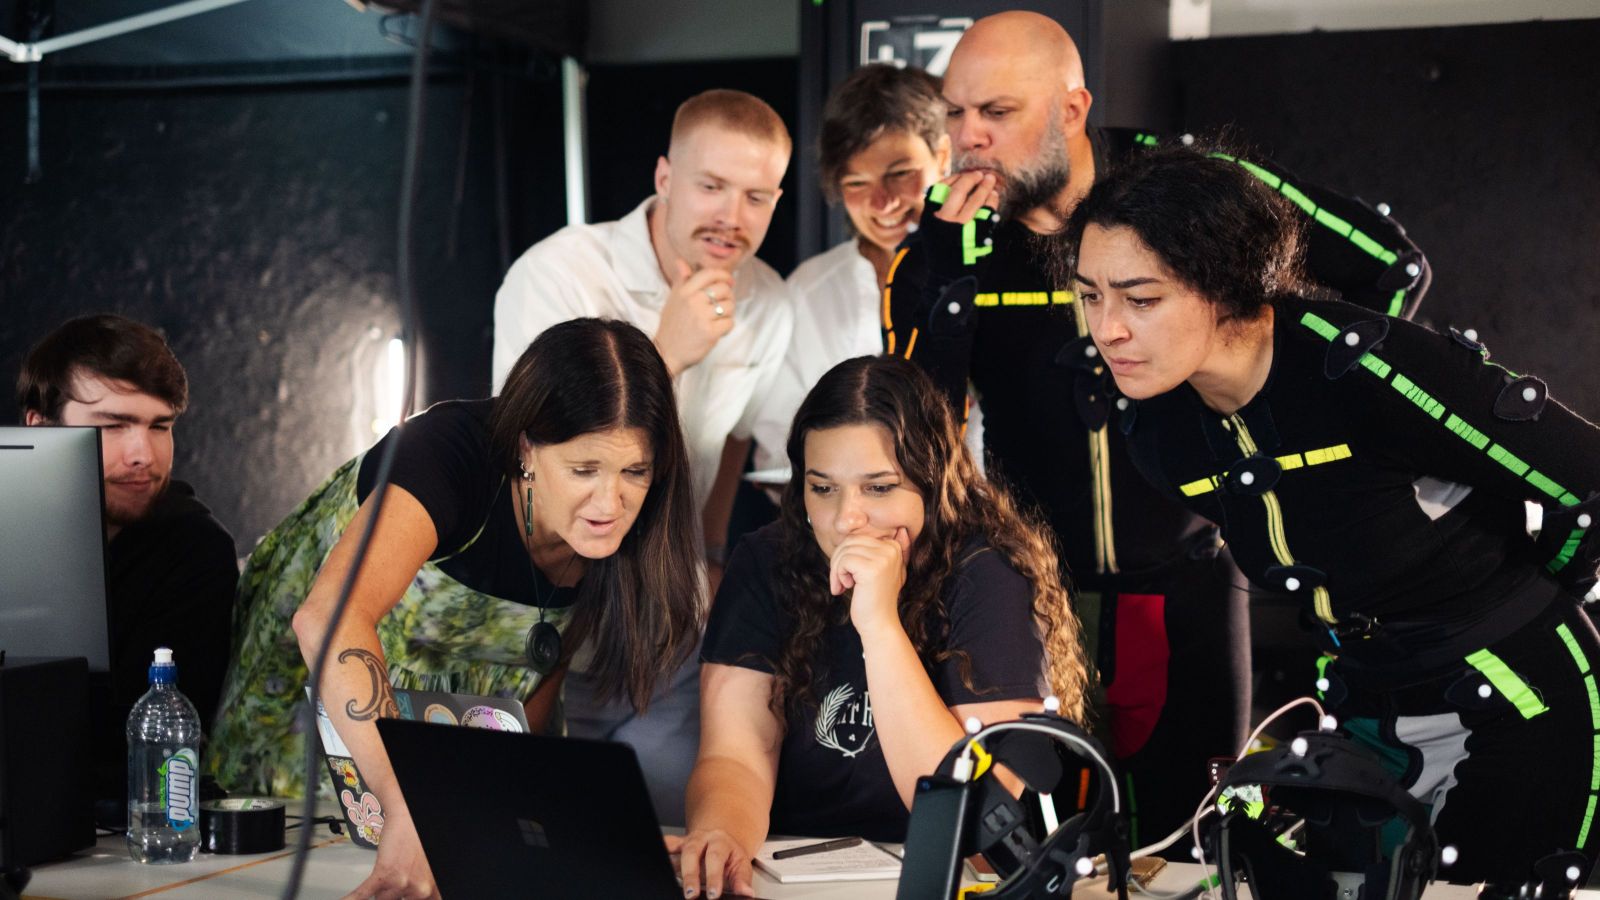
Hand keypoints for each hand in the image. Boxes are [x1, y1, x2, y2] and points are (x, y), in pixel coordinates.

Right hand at [341, 811, 437, 899]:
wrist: (408, 817)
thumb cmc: (417, 837)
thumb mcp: (427, 868)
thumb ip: (423, 884)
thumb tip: (415, 893)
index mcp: (432, 886)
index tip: (401, 898)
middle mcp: (420, 888)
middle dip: (392, 894)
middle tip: (391, 882)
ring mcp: (402, 883)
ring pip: (382, 899)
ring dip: (378, 890)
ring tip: (381, 875)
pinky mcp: (384, 875)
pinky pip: (363, 894)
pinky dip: (352, 898)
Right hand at [655, 259, 736, 375]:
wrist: (667, 353)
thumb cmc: (671, 326)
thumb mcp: (673, 300)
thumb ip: (680, 280)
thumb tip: (681, 261)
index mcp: (684, 291)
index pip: (709, 274)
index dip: (723, 275)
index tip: (729, 281)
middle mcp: (693, 301)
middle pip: (724, 289)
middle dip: (728, 297)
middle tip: (722, 305)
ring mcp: (702, 317)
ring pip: (729, 306)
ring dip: (728, 314)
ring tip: (717, 320)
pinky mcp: (710, 332)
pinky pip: (729, 323)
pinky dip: (727, 327)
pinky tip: (717, 331)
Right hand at [668, 829, 754, 898]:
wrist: (724, 839)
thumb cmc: (730, 855)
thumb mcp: (741, 865)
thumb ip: (742, 879)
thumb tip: (746, 892)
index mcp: (721, 842)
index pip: (716, 858)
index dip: (714, 877)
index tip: (712, 894)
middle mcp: (704, 838)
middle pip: (694, 853)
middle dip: (691, 875)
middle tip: (691, 894)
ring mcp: (690, 841)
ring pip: (680, 851)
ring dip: (676, 868)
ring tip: (674, 884)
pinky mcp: (679, 844)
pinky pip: (669, 844)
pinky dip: (663, 850)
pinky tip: (659, 859)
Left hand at [831, 527, 912, 636]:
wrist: (878, 623)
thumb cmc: (873, 598)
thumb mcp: (881, 570)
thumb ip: (883, 551)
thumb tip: (901, 529)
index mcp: (893, 547)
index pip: (857, 537)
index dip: (847, 555)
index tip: (850, 574)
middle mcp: (891, 549)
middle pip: (849, 541)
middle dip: (838, 561)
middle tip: (840, 581)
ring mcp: (883, 558)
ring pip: (844, 551)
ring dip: (836, 570)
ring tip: (842, 585)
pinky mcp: (871, 569)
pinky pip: (843, 561)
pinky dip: (837, 575)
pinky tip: (845, 588)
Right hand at [913, 173, 1000, 333]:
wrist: (947, 280)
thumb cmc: (940, 253)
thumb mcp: (930, 231)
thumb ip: (936, 210)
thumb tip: (948, 186)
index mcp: (929, 217)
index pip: (940, 187)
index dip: (955, 178)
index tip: (966, 175)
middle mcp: (943, 220)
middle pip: (959, 190)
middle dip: (973, 179)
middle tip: (982, 175)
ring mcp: (961, 228)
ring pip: (976, 200)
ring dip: (985, 188)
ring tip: (991, 183)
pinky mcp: (975, 236)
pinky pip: (987, 214)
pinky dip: (992, 203)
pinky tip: (994, 198)